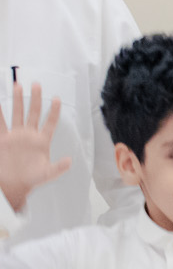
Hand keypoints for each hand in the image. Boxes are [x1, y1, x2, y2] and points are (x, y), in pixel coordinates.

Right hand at [0, 82, 70, 212]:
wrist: (13, 184)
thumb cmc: (31, 179)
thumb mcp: (47, 174)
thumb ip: (58, 167)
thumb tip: (69, 161)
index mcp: (42, 141)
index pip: (50, 122)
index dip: (54, 111)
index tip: (57, 98)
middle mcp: (29, 135)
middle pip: (33, 113)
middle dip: (35, 99)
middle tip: (36, 84)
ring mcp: (16, 135)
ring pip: (17, 114)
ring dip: (18, 100)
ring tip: (18, 85)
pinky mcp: (4, 140)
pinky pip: (0, 124)